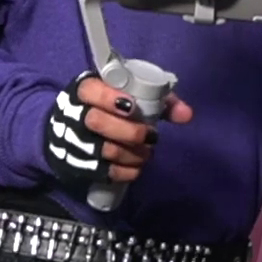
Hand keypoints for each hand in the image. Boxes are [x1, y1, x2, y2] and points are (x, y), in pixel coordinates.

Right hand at [43, 74, 195, 184]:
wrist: (78, 129)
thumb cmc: (114, 107)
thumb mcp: (135, 95)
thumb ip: (161, 101)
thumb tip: (186, 114)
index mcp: (86, 90)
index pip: (90, 90)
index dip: (109, 98)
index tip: (132, 106)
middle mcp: (75, 115)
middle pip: (97, 122)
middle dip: (129, 131)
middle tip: (150, 135)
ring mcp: (75, 142)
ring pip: (104, 149)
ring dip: (133, 153)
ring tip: (148, 150)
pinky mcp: (79, 165)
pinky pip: (105, 171)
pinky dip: (127, 171)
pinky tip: (137, 165)